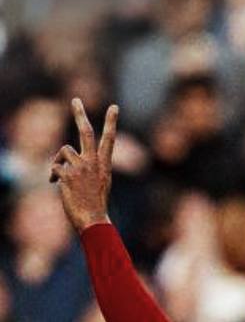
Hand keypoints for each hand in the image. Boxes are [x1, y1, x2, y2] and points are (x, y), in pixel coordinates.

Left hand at [49, 98, 117, 233]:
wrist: (93, 221)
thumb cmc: (96, 206)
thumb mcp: (99, 184)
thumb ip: (89, 169)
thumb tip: (68, 160)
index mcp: (104, 165)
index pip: (109, 139)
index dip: (111, 122)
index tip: (114, 107)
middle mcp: (93, 163)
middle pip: (86, 132)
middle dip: (80, 114)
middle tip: (75, 100)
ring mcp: (80, 168)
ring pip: (64, 151)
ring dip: (59, 160)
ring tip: (59, 175)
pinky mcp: (68, 175)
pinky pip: (55, 167)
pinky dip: (53, 175)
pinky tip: (55, 184)